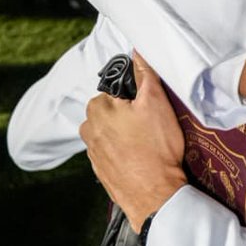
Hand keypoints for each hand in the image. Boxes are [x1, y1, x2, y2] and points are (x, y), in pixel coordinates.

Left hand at [80, 54, 187, 232]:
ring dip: (125, 133)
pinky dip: (124, 151)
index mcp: (97, 109)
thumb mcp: (156, 103)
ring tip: (148, 143)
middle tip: (151, 125)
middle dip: (129, 114)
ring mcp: (93, 152)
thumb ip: (144, 74)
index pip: (116, 90)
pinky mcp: (100, 170)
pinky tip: (140, 157)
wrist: (154, 194)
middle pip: (112, 111)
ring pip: (111, 131)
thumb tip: (137, 51)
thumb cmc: (156, 148)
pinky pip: (112, 151)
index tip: (150, 108)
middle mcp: (88, 129)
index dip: (136, 97)